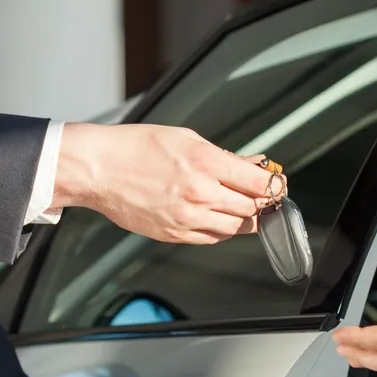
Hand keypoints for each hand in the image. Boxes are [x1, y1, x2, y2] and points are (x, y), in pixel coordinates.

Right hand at [53, 123, 283, 244]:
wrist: (99, 169)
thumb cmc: (137, 148)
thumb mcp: (186, 139)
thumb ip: (223, 155)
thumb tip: (252, 165)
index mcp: (206, 163)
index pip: (259, 184)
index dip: (274, 186)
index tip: (277, 185)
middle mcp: (200, 193)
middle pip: (252, 208)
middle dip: (261, 203)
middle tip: (262, 196)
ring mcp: (187, 218)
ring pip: (235, 228)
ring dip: (243, 218)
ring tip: (240, 205)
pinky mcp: (174, 234)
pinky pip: (211, 238)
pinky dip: (221, 229)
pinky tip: (217, 215)